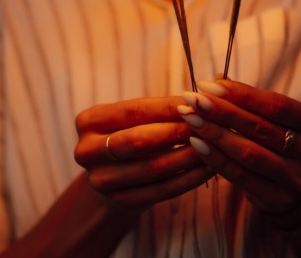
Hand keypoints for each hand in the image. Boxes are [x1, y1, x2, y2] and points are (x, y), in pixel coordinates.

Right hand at [74, 96, 212, 212]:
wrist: (110, 177)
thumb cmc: (128, 136)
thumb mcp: (131, 118)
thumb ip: (158, 109)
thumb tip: (200, 98)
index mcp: (88, 121)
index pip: (133, 111)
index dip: (168, 107)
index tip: (199, 102)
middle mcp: (87, 151)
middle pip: (140, 140)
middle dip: (178, 131)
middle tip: (208, 124)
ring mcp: (101, 180)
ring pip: (154, 168)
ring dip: (189, 156)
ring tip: (213, 145)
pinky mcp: (119, 201)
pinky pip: (162, 190)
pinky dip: (189, 179)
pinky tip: (207, 168)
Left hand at [179, 79, 300, 228]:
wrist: (300, 193)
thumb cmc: (282, 142)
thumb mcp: (277, 119)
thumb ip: (251, 100)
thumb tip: (216, 79)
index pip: (276, 104)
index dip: (240, 94)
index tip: (207, 85)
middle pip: (261, 127)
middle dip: (221, 111)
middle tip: (191, 99)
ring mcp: (300, 180)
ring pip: (249, 152)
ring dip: (214, 133)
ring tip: (189, 118)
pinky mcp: (279, 199)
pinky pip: (241, 176)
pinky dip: (215, 158)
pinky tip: (196, 143)